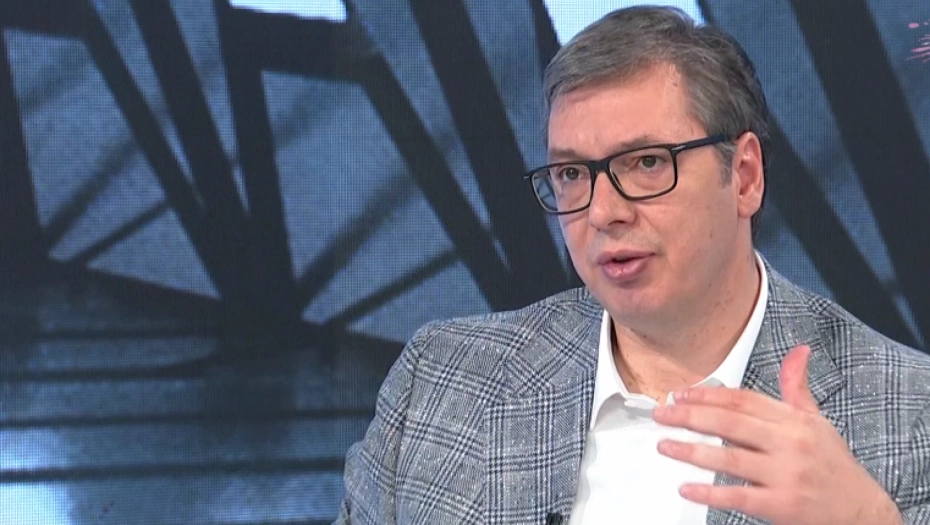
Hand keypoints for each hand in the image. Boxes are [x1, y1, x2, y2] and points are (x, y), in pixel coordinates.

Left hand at [652, 345, 901, 524]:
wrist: (862, 511)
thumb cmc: (833, 465)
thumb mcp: (817, 421)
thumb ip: (796, 387)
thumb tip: (799, 351)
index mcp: (793, 420)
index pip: (742, 400)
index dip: (708, 394)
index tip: (680, 393)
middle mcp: (790, 444)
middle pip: (730, 423)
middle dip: (690, 416)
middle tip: (662, 414)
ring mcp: (786, 475)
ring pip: (729, 459)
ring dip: (691, 451)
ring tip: (664, 445)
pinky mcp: (782, 506)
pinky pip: (738, 497)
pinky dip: (709, 492)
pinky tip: (686, 487)